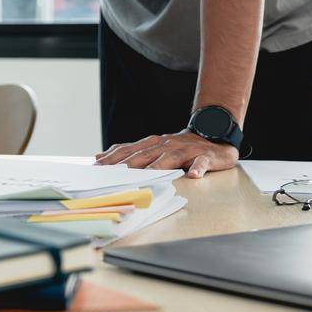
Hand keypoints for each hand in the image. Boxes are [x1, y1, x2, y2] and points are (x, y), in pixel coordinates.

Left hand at [94, 130, 239, 177]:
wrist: (214, 136)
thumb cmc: (180, 147)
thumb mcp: (154, 148)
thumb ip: (130, 152)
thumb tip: (100, 156)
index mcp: (153, 143)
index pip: (129, 150)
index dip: (113, 158)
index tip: (97, 167)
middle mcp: (167, 144)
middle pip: (145, 154)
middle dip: (127, 163)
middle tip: (113, 174)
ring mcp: (186, 149)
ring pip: (170, 158)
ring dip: (158, 166)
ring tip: (147, 176)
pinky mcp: (205, 155)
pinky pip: (201, 162)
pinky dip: (198, 168)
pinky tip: (193, 175)